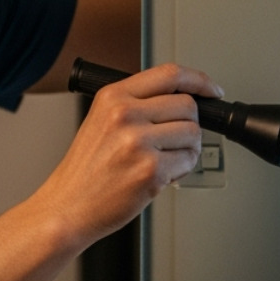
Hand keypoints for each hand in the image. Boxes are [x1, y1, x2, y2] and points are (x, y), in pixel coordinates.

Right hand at [39, 63, 221, 243]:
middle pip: (188, 105)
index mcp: (113, 97)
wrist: (68, 206)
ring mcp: (138, 142)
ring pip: (193, 133)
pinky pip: (188, 160)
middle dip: (190, 124)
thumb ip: (137, 104)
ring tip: (164, 160)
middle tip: (175, 140)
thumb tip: (182, 100)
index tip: (211, 90)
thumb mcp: (101, 121)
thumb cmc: (86, 170)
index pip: (170, 74)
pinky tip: (159, 175)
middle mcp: (125, 114)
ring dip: (188, 149)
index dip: (199, 80)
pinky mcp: (151, 170)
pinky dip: (182, 169)